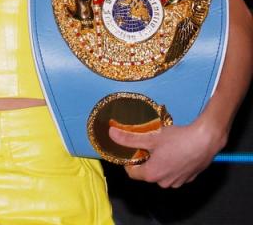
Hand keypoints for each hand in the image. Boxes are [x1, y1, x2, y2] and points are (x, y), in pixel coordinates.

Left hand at [110, 121, 224, 187]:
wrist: (205, 140)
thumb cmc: (177, 140)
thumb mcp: (150, 137)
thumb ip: (129, 138)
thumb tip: (111, 134)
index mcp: (152, 175)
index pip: (132, 172)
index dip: (129, 160)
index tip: (132, 149)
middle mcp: (164, 182)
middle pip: (147, 173)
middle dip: (145, 159)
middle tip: (148, 144)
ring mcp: (178, 182)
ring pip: (161, 173)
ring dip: (159, 162)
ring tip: (163, 147)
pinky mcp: (189, 178)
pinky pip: (174, 173)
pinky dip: (172, 164)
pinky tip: (175, 151)